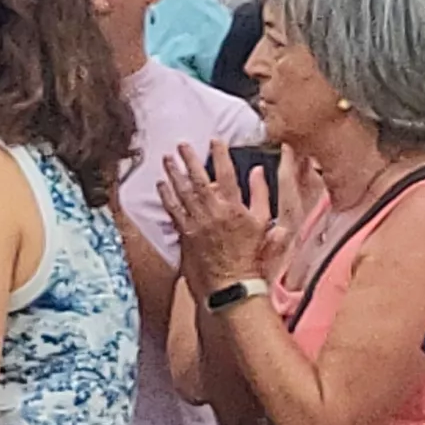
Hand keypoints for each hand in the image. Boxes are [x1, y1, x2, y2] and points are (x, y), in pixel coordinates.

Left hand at [161, 143, 278, 291]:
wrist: (231, 282)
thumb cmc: (250, 254)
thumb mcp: (263, 222)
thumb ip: (261, 194)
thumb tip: (257, 171)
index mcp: (234, 207)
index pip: (227, 174)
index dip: (220, 155)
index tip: (215, 141)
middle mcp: (213, 212)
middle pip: (199, 179)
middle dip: (189, 159)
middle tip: (181, 145)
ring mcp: (196, 222)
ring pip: (182, 192)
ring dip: (173, 173)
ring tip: (167, 159)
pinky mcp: (185, 232)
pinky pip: (172, 210)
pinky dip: (166, 195)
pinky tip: (161, 184)